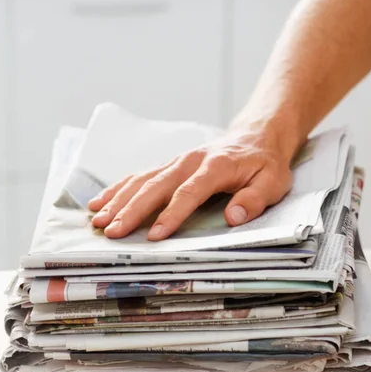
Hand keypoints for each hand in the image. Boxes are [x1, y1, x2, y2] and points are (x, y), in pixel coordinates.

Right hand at [88, 127, 294, 240]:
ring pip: (142, 180)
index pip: (189, 192)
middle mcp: (190, 161)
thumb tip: (233, 216)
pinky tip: (100, 202)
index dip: (171, 215)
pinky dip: (118, 188)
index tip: (155, 236)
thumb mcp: (272, 182)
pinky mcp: (169, 165)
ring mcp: (176, 161)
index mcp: (216, 166)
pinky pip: (139, 175)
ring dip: (119, 201)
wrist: (256, 135)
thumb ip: (254, 199)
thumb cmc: (264, 163)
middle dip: (132, 210)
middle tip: (112, 232)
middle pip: (156, 186)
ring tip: (98, 220)